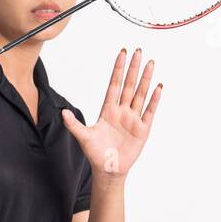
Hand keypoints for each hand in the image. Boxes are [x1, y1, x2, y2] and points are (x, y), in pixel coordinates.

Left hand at [62, 47, 162, 181]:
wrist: (108, 170)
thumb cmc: (95, 153)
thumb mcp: (83, 137)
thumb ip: (74, 124)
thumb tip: (62, 113)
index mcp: (108, 110)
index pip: (114, 85)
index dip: (118, 69)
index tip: (122, 54)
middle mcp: (122, 111)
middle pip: (129, 85)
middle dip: (133, 68)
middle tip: (138, 51)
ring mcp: (133, 119)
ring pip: (140, 94)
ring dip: (145, 79)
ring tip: (150, 63)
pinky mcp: (143, 129)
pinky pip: (149, 111)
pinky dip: (154, 99)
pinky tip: (158, 87)